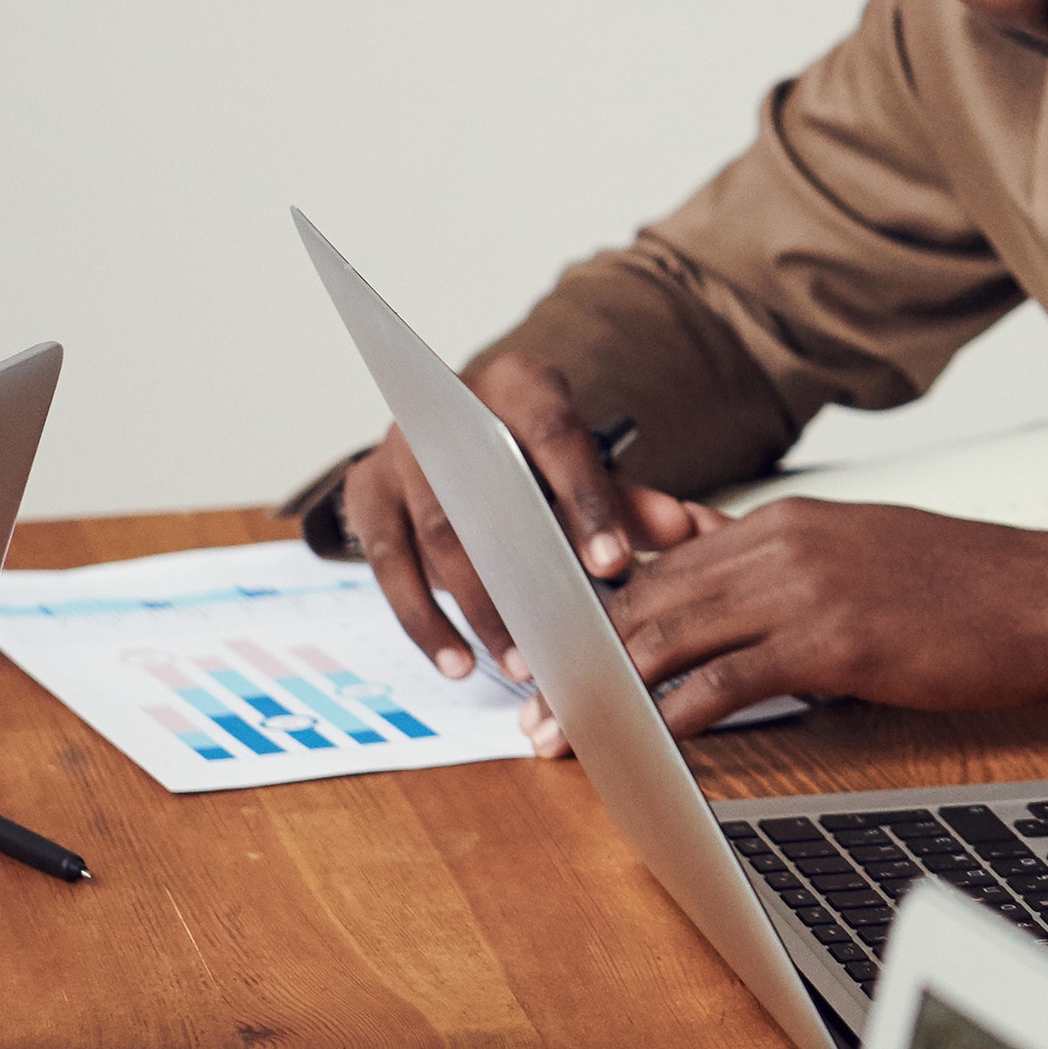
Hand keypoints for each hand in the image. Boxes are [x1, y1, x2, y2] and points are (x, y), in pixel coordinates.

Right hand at [339, 351, 687, 687]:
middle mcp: (447, 406)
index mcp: (518, 385)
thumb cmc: (534, 456)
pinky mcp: (365, 493)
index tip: (612, 563)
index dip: (584, 500)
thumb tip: (682, 528)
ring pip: (436, 536)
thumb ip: (628, 500)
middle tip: (564, 636)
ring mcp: (398, 450)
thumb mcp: (585, 467)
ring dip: (479, 609)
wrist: (458, 433)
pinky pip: (387, 567)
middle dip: (527, 574)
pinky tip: (456, 662)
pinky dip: (424, 621)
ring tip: (519, 663)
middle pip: (487, 495)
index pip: (553, 437)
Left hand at [553, 506, 1047, 750]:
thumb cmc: (967, 584)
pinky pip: (728, 679)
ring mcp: (805, 589)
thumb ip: (782, 559)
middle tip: (534, 702)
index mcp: (784, 520)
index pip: (661, 562)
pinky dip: (673, 712)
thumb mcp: (861, 548)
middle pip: (649, 596)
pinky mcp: (833, 641)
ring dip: (606, 689)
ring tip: (562, 730)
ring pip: (672, 634)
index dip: (597, 610)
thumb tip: (716, 567)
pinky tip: (642, 741)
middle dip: (579, 654)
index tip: (553, 648)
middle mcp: (781, 543)